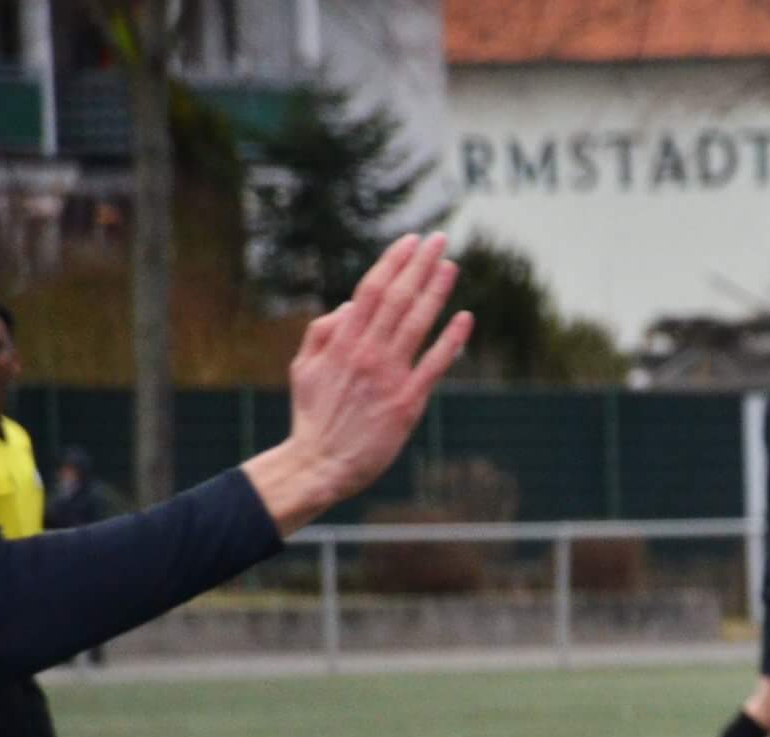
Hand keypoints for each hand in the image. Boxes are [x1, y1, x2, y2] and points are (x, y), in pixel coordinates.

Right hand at [245, 233, 473, 534]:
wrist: (319, 463)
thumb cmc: (313, 415)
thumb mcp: (303, 367)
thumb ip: (322, 332)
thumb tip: (347, 306)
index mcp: (341, 340)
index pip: (371, 289)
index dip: (393, 261)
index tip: (411, 240)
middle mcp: (365, 352)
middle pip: (398, 298)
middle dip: (420, 265)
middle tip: (440, 239)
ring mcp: (388, 376)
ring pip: (417, 323)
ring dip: (436, 291)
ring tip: (452, 266)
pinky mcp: (407, 402)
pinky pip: (433, 365)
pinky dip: (451, 340)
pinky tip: (466, 317)